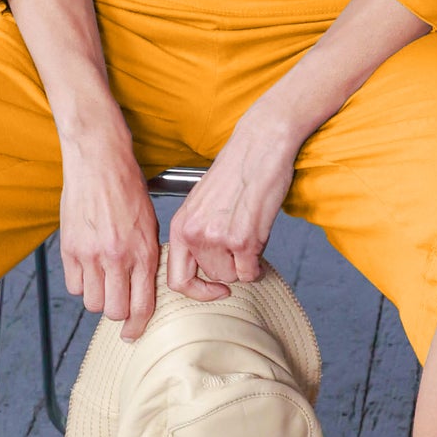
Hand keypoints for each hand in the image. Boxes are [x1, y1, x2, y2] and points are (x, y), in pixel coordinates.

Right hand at [59, 125, 160, 338]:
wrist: (99, 161)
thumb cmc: (128, 188)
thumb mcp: (150, 225)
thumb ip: (146, 259)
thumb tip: (142, 290)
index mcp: (143, 253)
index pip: (141, 306)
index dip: (137, 327)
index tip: (133, 334)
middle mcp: (117, 257)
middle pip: (114, 311)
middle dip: (117, 312)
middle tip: (118, 301)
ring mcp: (90, 254)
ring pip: (92, 302)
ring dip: (98, 297)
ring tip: (102, 280)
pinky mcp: (69, 247)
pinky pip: (73, 285)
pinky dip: (80, 283)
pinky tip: (87, 268)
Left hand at [167, 95, 305, 298]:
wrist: (260, 145)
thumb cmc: (236, 171)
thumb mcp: (201, 204)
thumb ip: (197, 235)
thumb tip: (205, 270)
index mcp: (180, 225)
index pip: (176, 279)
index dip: (196, 291)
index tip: (214, 289)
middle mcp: (194, 234)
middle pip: (212, 278)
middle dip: (229, 267)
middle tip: (239, 243)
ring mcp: (218, 239)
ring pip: (232, 277)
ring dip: (244, 264)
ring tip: (248, 234)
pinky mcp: (244, 240)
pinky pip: (251, 272)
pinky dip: (258, 264)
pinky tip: (259, 239)